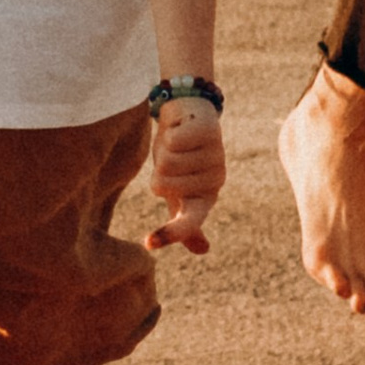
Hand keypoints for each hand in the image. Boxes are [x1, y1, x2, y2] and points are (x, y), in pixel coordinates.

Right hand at [146, 100, 225, 253]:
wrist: (190, 113)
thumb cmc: (181, 156)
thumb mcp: (181, 191)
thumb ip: (186, 221)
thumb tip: (203, 251)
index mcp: (205, 198)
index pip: (189, 222)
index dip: (170, 233)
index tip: (148, 243)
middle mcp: (215, 179)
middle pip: (161, 185)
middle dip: (158, 169)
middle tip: (172, 156)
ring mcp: (215, 155)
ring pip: (165, 163)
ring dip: (163, 149)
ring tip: (177, 142)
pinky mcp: (209, 130)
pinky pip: (173, 141)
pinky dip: (169, 131)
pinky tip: (181, 126)